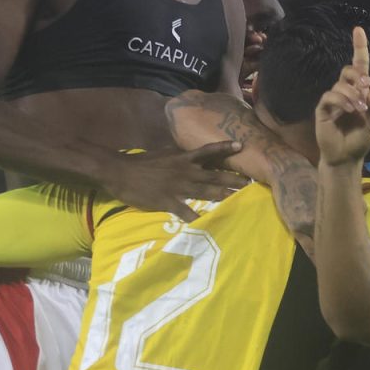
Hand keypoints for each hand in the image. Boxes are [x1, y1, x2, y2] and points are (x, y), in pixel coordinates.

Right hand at [100, 143, 247, 221]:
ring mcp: (177, 186)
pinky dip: (197, 218)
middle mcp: (184, 171)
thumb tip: (189, 153)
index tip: (241, 145)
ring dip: (223, 195)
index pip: (208, 151)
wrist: (119, 171)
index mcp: (182, 158)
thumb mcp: (163, 154)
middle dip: (233, 179)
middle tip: (250, 183)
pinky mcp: (168, 201)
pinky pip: (185, 211)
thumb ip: (178, 155)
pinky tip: (207, 224)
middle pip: (214, 174)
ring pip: (206, 191)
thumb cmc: (141, 163)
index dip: (225, 148)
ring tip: (239, 199)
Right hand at [315, 27, 369, 166]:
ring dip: (353, 95)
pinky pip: (330, 96)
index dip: (358, 47)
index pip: (358, 66)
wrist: (345, 158)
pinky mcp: (323, 110)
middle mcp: (344, 93)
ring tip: (360, 110)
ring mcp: (332, 100)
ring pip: (340, 85)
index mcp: (359, 93)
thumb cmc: (359, 141)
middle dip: (358, 75)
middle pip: (348, 71)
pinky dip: (341, 101)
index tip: (358, 30)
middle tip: (366, 87)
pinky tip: (349, 110)